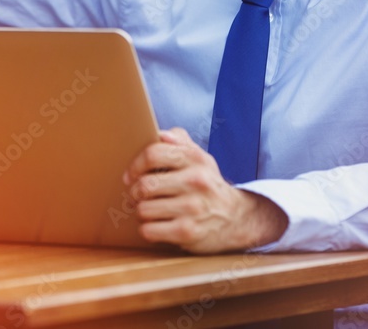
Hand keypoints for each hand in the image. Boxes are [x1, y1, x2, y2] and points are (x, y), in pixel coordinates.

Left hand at [122, 127, 288, 252]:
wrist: (237, 218)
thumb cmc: (208, 185)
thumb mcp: (200, 158)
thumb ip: (180, 142)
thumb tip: (161, 134)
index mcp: (195, 159)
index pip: (152, 154)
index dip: (135, 165)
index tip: (131, 175)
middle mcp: (195, 181)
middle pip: (144, 185)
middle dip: (135, 193)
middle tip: (138, 196)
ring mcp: (192, 208)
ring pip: (143, 209)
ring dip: (141, 212)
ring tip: (151, 210)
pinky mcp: (187, 232)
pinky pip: (149, 230)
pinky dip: (147, 229)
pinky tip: (158, 225)